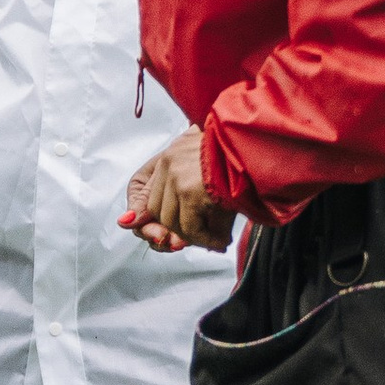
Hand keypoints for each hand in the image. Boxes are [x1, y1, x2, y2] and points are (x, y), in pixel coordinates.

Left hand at [121, 126, 234, 252]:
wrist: (259, 145)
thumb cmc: (243, 159)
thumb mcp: (209, 174)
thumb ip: (180, 197)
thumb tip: (125, 222)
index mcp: (173, 154)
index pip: (148, 192)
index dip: (157, 218)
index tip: (162, 235)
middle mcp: (169, 162)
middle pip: (156, 210)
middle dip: (174, 231)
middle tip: (201, 238)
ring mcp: (176, 177)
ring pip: (171, 222)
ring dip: (194, 237)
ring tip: (215, 238)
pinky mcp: (189, 191)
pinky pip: (188, 228)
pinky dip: (204, 239)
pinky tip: (219, 239)